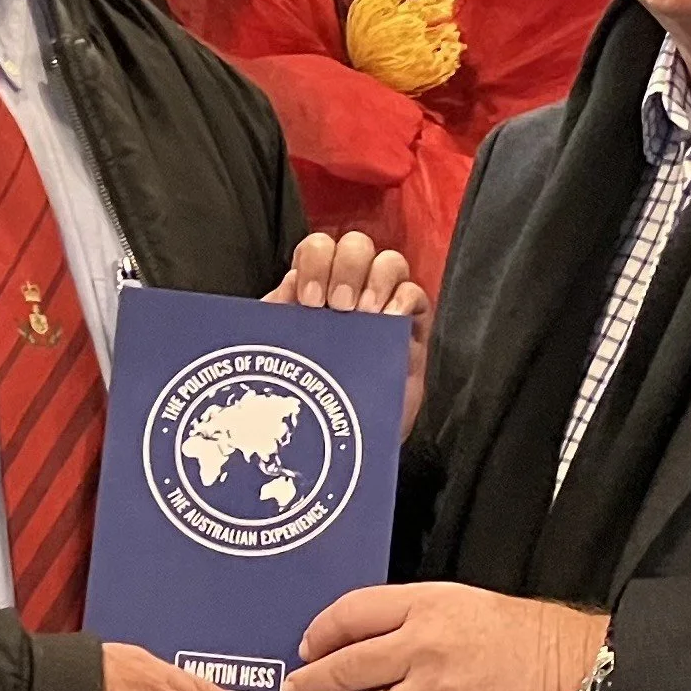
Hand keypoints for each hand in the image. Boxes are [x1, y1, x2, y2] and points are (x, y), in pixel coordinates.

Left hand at [268, 230, 431, 438]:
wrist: (341, 445)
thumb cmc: (306, 397)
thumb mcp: (279, 355)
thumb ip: (274, 322)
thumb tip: (280, 293)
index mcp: (315, 288)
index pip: (319, 247)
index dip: (316, 261)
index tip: (309, 301)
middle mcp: (351, 290)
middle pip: (357, 244)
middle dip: (346, 266)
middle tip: (338, 307)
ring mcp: (384, 307)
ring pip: (390, 261)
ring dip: (376, 279)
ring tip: (365, 314)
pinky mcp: (411, 330)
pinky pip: (416, 294)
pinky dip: (404, 300)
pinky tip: (389, 321)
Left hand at [283, 585, 609, 690]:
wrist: (570, 675)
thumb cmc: (524, 635)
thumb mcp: (461, 601)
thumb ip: (408, 616)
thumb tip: (359, 637)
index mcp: (426, 607)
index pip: (351, 614)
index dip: (319, 633)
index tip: (307, 646)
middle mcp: (422, 650)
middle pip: (345, 668)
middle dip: (309, 685)